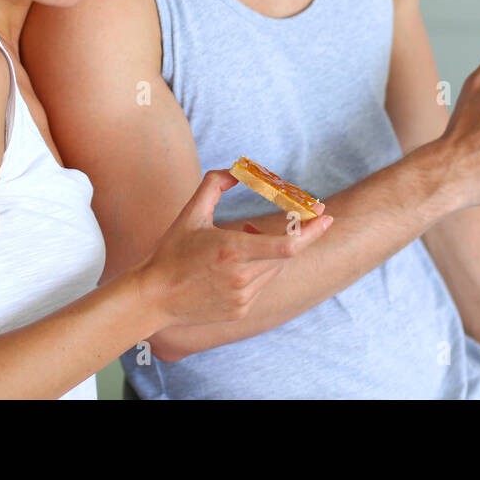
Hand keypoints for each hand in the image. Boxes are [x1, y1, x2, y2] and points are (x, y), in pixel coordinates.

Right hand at [136, 170, 333, 326]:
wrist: (152, 298)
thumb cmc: (171, 252)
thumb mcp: (191, 213)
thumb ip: (215, 183)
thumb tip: (239, 170)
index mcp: (232, 251)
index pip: (287, 245)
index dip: (312, 231)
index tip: (327, 216)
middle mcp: (242, 277)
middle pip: (285, 253)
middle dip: (288, 233)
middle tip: (279, 218)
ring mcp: (242, 297)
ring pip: (273, 269)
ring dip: (269, 252)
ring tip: (240, 240)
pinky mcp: (240, 310)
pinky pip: (261, 285)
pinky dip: (257, 270)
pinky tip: (233, 264)